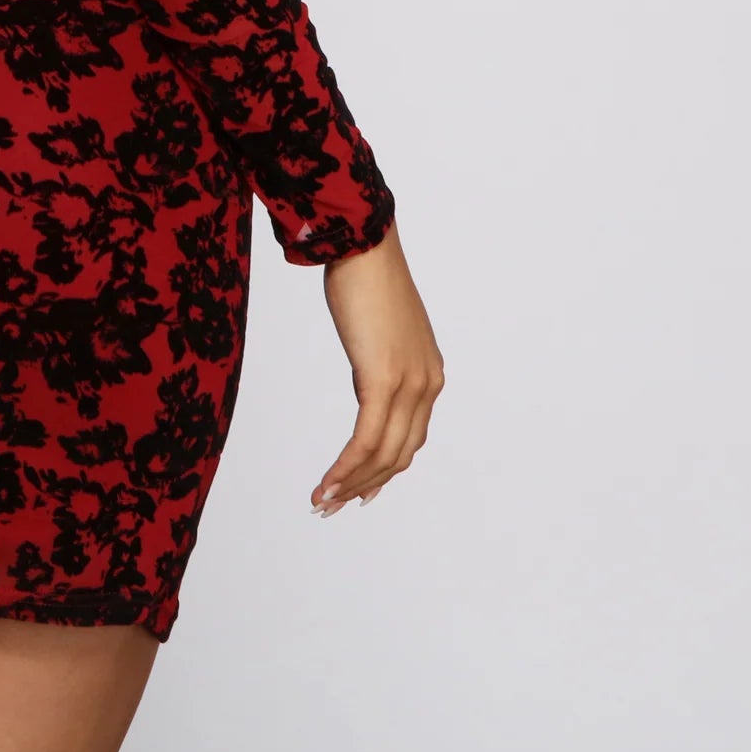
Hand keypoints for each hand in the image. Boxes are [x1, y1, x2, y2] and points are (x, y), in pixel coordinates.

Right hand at [310, 219, 443, 514]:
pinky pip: (366, 439)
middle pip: (398, 455)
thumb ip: (380, 362)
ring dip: (351, 484)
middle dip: (364, 486)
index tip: (358, 490)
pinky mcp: (383, 380)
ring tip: (322, 501)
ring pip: (383, 454)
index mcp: (428, 375)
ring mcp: (409, 384)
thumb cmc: (365, 277)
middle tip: (331, 505)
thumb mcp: (379, 331)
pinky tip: (325, 482)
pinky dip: (345, 467)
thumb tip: (368, 383)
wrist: (363, 246)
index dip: (383, 471)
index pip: (410, 439)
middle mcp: (427, 386)